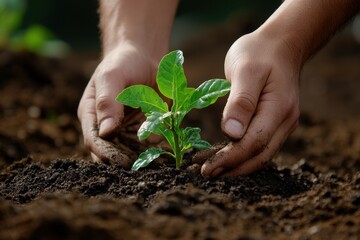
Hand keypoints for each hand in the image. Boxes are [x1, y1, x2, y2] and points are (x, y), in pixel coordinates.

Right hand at [77, 43, 159, 167]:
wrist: (144, 57)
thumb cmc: (122, 63)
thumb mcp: (111, 77)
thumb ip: (107, 102)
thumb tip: (105, 133)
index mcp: (91, 115)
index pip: (94, 140)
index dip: (105, 153)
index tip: (121, 161)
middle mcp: (107, 126)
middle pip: (112, 151)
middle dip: (126, 160)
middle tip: (142, 166)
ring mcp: (127, 129)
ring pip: (132, 151)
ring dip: (143, 157)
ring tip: (156, 162)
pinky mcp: (145, 128)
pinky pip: (150, 142)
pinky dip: (158, 146)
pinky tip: (166, 149)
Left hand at [201, 31, 300, 176]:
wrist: (281, 45)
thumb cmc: (259, 53)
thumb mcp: (245, 70)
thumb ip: (240, 102)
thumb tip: (232, 134)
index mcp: (278, 108)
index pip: (254, 143)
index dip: (230, 158)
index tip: (207, 167)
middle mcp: (285, 121)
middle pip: (259, 156)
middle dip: (233, 169)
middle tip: (206, 174)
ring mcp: (283, 123)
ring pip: (262, 155)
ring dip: (238, 166)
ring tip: (214, 172)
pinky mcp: (276, 123)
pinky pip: (262, 146)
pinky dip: (244, 156)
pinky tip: (227, 158)